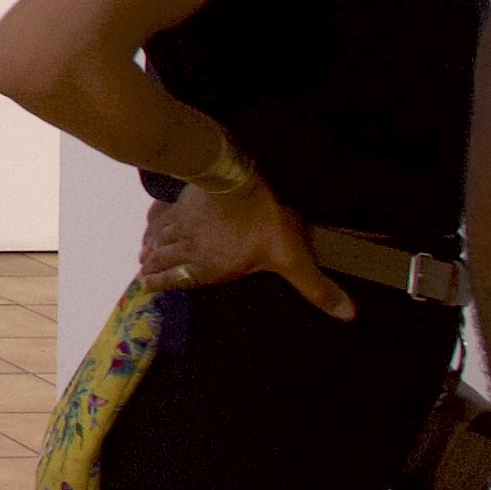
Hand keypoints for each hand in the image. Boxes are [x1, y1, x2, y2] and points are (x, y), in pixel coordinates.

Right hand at [140, 177, 351, 319]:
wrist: (235, 175)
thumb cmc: (262, 219)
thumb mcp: (293, 257)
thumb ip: (317, 287)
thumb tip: (348, 314)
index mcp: (210, 267)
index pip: (178, 280)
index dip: (161, 284)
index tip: (145, 286)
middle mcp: (191, 248)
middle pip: (165, 260)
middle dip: (153, 268)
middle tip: (142, 272)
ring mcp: (184, 223)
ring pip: (162, 238)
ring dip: (151, 247)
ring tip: (143, 253)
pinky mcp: (184, 201)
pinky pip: (163, 215)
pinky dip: (154, 222)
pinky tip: (151, 222)